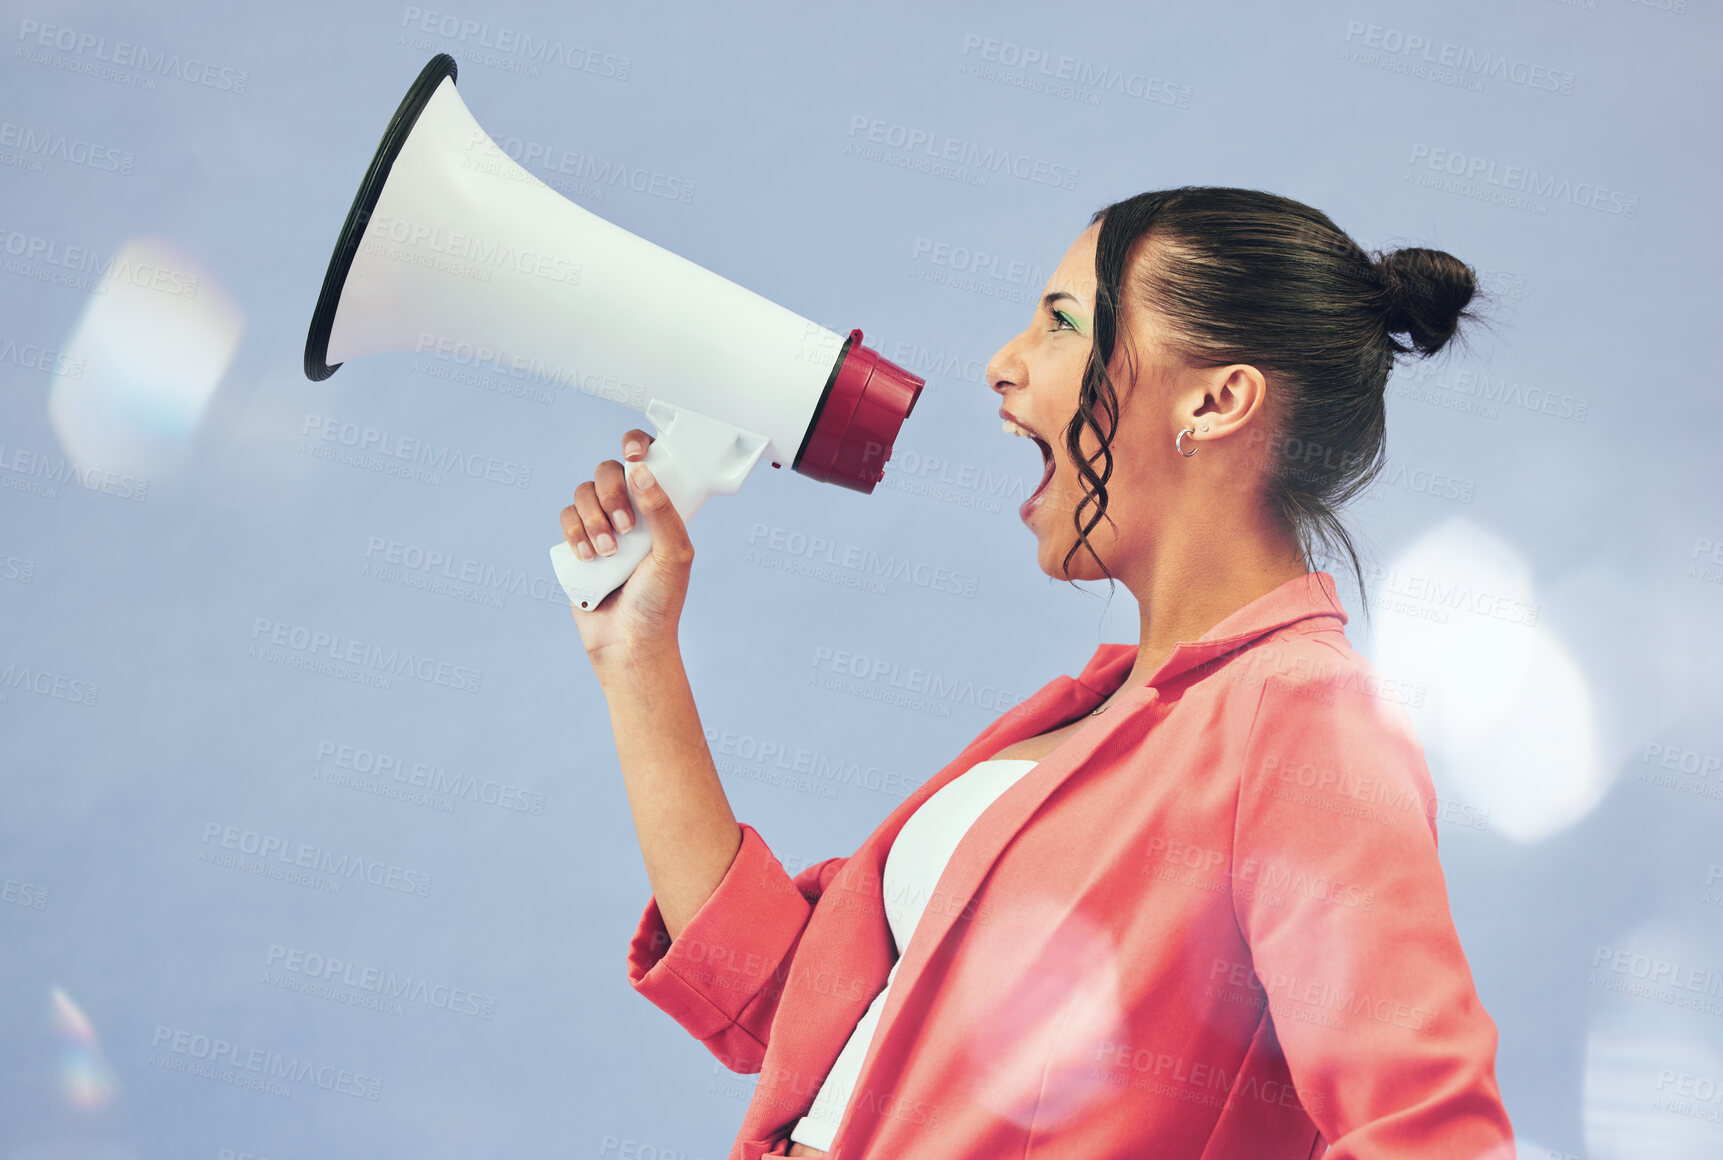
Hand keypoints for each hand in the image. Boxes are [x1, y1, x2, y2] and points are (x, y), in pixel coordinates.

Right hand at [560, 429, 693, 669]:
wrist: (627, 643)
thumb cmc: (659, 602)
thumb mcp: (675, 556)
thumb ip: (662, 512)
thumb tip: (640, 472)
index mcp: (658, 508)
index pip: (646, 461)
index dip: (636, 445)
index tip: (633, 454)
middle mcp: (629, 511)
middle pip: (607, 470)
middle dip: (610, 495)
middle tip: (624, 528)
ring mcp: (601, 526)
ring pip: (582, 493)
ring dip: (592, 520)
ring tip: (607, 553)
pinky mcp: (577, 544)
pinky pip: (565, 518)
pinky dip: (574, 533)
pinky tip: (587, 557)